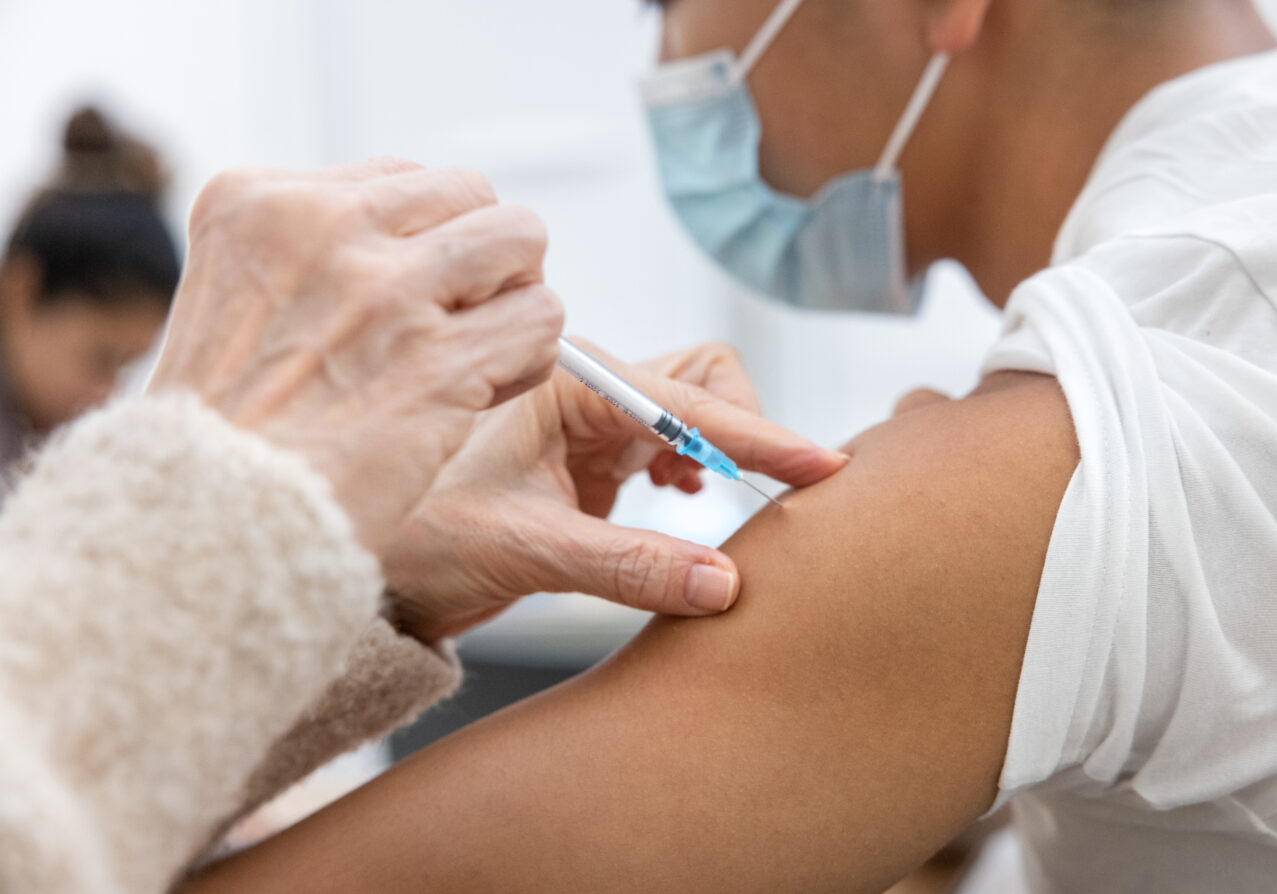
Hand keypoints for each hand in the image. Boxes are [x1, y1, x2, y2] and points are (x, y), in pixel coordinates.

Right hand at [149, 159, 563, 552]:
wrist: (212, 523)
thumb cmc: (226, 436)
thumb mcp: (233, 301)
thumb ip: (312, 257)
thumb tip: (408, 239)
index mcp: (262, 202)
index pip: (401, 182)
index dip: (423, 245)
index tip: (406, 304)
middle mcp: (325, 229)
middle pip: (471, 196)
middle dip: (481, 260)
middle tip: (459, 323)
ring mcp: (386, 291)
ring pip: (519, 240)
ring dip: (515, 297)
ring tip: (483, 351)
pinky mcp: (439, 360)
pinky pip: (539, 318)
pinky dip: (530, 356)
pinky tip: (489, 392)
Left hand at [381, 340, 848, 640]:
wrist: (365, 562)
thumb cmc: (419, 537)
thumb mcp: (526, 549)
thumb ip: (629, 565)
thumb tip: (727, 584)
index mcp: (566, 384)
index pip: (690, 399)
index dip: (760, 436)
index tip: (822, 466)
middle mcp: (585, 390)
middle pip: (704, 382)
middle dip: (743, 432)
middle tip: (767, 498)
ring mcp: (592, 423)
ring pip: (693, 415)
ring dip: (719, 457)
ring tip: (707, 508)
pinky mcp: (593, 458)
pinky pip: (671, 449)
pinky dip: (694, 473)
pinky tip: (681, 505)